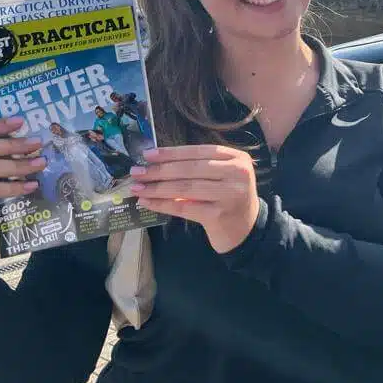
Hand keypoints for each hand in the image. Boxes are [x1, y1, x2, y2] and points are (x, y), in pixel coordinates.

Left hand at [129, 145, 260, 253]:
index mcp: (237, 158)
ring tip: (137, 188)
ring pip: (185, 188)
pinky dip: (162, 204)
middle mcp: (237, 173)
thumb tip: (156, 163)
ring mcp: (229, 194)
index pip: (198, 151)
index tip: (147, 155)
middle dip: (159, 170)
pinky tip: (147, 202)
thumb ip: (198, 168)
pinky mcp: (219, 215)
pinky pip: (183, 207)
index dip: (171, 153)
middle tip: (136, 171)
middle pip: (190, 169)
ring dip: (156, 188)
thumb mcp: (221, 177)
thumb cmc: (229, 199)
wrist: (247, 230)